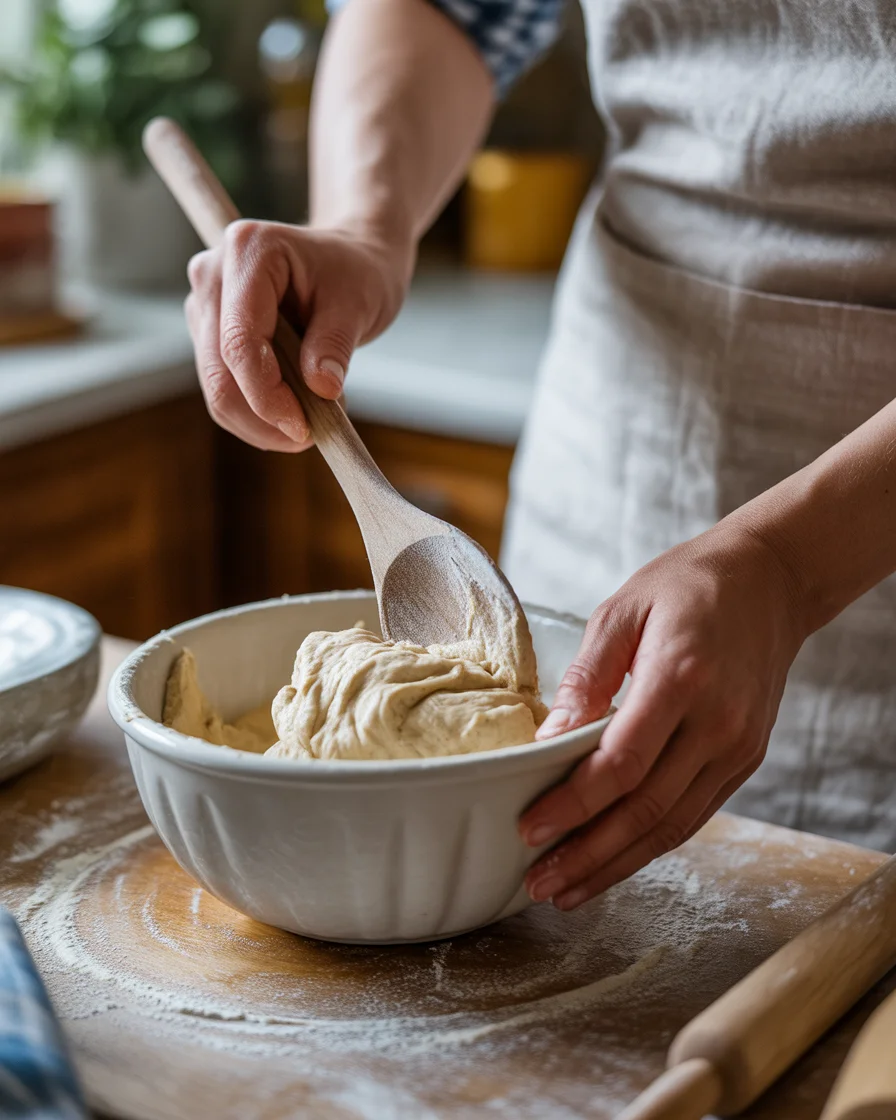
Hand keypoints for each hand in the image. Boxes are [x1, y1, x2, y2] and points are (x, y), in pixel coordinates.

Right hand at [184, 221, 413, 450]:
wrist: (350, 259)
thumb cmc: (356, 271)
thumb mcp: (359, 302)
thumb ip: (335, 344)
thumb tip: (320, 390)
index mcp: (248, 251)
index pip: (240, 341)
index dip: (266, 395)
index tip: (304, 428)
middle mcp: (212, 275)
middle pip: (219, 371)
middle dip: (262, 417)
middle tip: (311, 435)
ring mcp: (206, 306)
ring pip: (217, 389)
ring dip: (260, 422)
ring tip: (312, 420)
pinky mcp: (210, 335)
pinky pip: (225, 390)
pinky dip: (257, 414)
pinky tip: (294, 412)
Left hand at [519, 523, 807, 909]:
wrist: (771, 579)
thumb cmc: (688, 585)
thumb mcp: (622, 610)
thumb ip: (586, 676)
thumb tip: (547, 739)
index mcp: (681, 678)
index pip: (621, 764)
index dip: (573, 806)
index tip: (530, 830)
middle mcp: (718, 723)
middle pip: (647, 810)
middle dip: (587, 854)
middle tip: (539, 883)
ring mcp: (738, 746)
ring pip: (673, 826)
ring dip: (617, 864)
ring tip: (568, 889)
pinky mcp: (746, 758)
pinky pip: (695, 814)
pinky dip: (652, 844)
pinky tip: (615, 860)